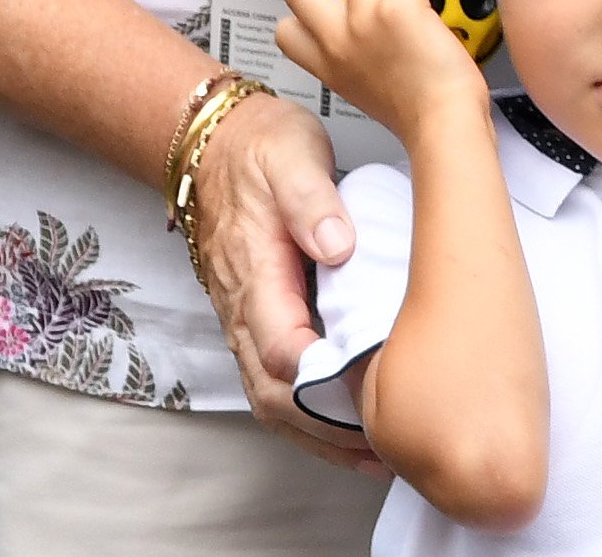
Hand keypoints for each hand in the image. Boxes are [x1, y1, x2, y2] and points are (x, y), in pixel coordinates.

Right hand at [186, 87, 385, 470]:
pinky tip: (348, 430)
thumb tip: (337, 245)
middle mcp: (243, 310)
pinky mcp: (258, 324)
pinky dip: (308, 417)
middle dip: (325, 428)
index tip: (372, 393)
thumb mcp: (293, 157)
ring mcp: (246, 322)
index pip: (281, 346)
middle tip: (384, 448)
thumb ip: (312, 201)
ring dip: (318, 434)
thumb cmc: (260, 150)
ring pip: (272, 400)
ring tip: (376, 457)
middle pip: (273, 393)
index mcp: (255, 274)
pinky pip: (275, 385)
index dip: (323, 378)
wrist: (217, 144)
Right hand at [279, 0, 490, 139]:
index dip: (300, 8)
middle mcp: (336, 40)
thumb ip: (370, 69)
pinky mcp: (399, 6)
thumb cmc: (425, 122)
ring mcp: (363, 19)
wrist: (443, 129)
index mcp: (329, 67)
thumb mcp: (376, 96)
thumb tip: (391, 51)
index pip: (287, 32)